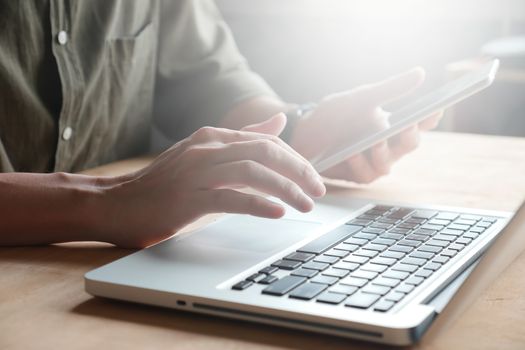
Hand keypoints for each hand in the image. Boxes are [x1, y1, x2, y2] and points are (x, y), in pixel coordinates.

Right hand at [102, 113, 325, 247]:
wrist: (117, 204)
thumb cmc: (164, 184)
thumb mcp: (205, 156)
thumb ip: (243, 139)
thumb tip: (279, 122)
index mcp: (213, 138)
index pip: (266, 142)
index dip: (296, 159)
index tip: (313, 178)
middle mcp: (206, 149)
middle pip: (265, 152)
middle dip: (299, 171)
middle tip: (318, 191)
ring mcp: (196, 173)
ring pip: (253, 172)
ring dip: (286, 189)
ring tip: (305, 205)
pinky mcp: (187, 199)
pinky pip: (230, 198)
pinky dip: (258, 204)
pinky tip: (277, 212)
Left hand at [290, 67, 441, 182]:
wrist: (303, 134)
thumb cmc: (334, 115)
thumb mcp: (361, 98)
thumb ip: (390, 89)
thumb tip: (420, 73)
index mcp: (393, 123)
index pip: (420, 121)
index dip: (431, 117)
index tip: (436, 109)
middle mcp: (389, 144)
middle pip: (410, 144)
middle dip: (409, 136)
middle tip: (407, 126)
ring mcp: (375, 161)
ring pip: (389, 162)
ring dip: (381, 152)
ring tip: (375, 141)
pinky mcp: (360, 175)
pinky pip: (366, 173)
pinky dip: (359, 162)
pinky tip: (351, 153)